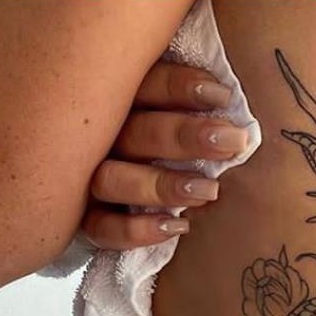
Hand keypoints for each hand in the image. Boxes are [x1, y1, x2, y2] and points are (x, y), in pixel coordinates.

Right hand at [81, 61, 248, 248]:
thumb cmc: (162, 151)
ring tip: (209, 191)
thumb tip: (224, 95)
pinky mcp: (82, 222)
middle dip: (185, 136)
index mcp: (115, 102)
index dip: (180, 87)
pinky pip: (103, 229)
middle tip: (233, 141)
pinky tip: (177, 227)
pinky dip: (137, 230)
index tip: (222, 96)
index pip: (142, 84)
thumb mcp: (164, 114)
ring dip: (162, 186)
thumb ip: (180, 103)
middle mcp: (96, 139)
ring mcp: (83, 181)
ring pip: (114, 180)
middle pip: (134, 133)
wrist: (98, 203)